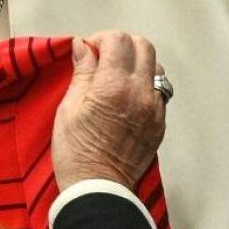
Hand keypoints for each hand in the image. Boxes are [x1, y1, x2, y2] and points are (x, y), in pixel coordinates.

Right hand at [51, 32, 167, 188]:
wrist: (98, 189)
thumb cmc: (76, 152)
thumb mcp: (69, 107)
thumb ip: (82, 72)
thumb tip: (84, 47)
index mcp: (114, 87)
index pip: (118, 40)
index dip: (100, 39)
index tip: (89, 51)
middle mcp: (140, 93)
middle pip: (143, 46)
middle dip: (121, 45)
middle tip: (102, 58)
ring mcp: (154, 109)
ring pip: (156, 66)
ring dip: (136, 63)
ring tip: (115, 78)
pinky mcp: (160, 123)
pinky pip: (158, 91)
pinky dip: (144, 84)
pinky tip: (125, 97)